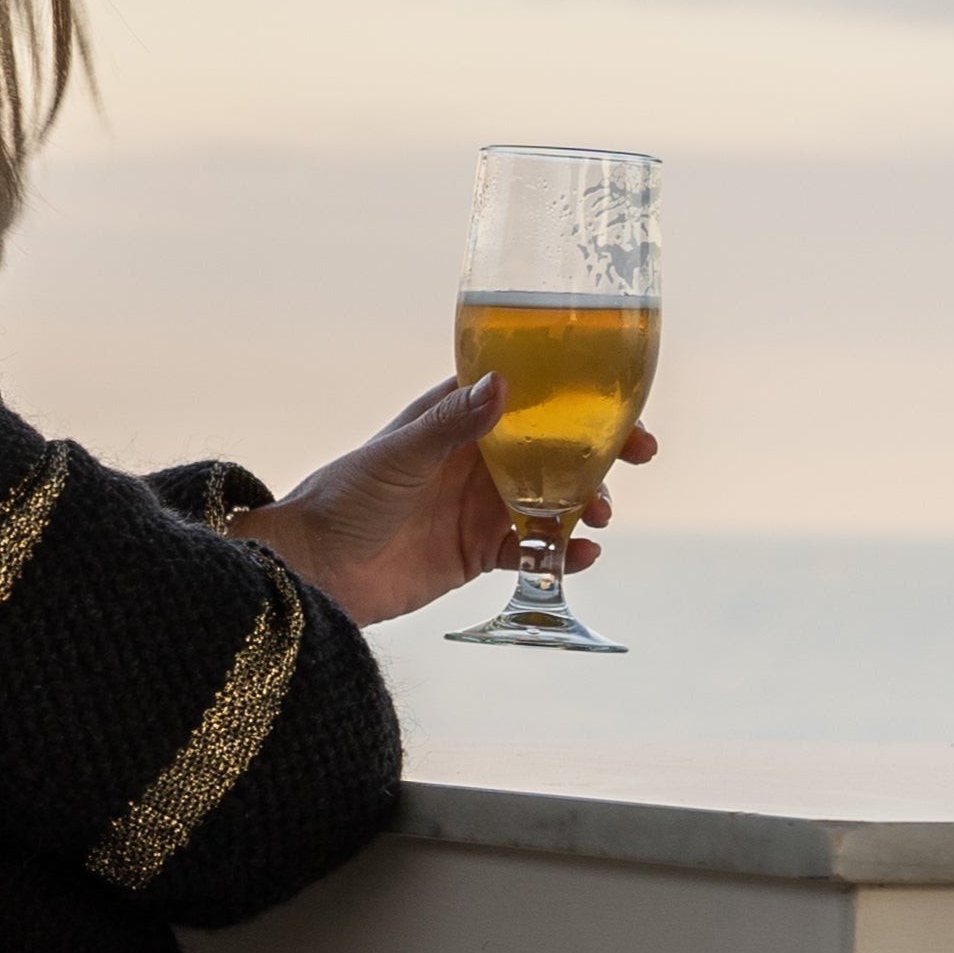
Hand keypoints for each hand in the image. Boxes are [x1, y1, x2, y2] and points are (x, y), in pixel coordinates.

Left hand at [226, 382, 658, 630]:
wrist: (313, 568)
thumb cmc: (344, 497)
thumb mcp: (401, 455)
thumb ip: (453, 425)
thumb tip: (503, 384)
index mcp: (456, 419)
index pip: (529, 395)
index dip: (577, 395)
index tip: (622, 399)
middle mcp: (475, 459)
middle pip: (554, 446)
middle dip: (600, 450)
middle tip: (639, 454)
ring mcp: (479, 506)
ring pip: (553, 498)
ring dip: (587, 503)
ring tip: (600, 514)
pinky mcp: (477, 553)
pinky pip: (534, 550)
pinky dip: (563, 553)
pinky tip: (582, 557)